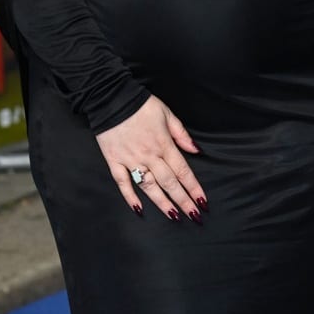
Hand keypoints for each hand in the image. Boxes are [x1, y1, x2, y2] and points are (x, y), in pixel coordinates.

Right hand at [96, 94, 206, 220]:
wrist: (111, 97)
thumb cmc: (141, 105)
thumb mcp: (167, 114)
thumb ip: (182, 134)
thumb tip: (196, 151)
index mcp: (164, 144)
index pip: (183, 171)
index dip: (194, 188)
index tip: (202, 202)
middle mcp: (149, 155)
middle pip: (169, 183)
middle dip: (183, 201)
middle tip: (194, 216)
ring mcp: (130, 160)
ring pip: (149, 186)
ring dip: (162, 203)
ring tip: (173, 216)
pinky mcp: (114, 161)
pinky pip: (122, 182)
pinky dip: (129, 196)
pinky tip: (138, 209)